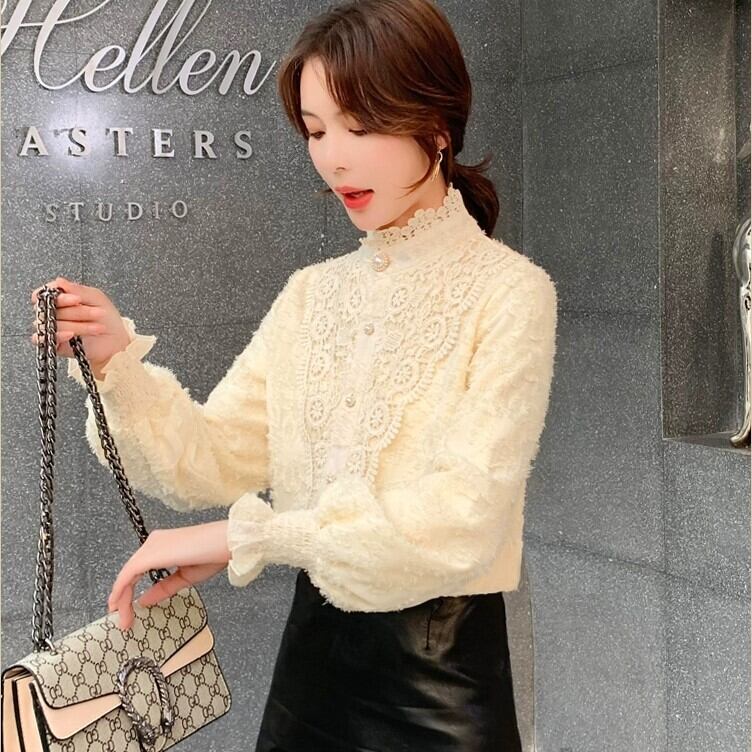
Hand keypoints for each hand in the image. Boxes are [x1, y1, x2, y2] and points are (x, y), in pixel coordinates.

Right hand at [30, 276, 130, 370]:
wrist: (116, 342)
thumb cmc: (106, 319)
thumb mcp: (97, 299)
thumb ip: (78, 290)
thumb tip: (59, 281)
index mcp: (61, 298)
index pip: (46, 293)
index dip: (59, 297)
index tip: (77, 299)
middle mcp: (53, 312)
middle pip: (51, 308)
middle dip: (78, 312)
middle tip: (98, 313)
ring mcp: (51, 327)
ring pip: (52, 323)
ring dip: (77, 325)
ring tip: (98, 327)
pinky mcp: (53, 342)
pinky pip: (44, 338)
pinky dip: (58, 335)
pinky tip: (72, 334)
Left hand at [107, 520, 230, 631]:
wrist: (227, 542)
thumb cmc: (214, 554)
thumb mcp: (185, 577)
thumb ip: (163, 588)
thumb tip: (143, 600)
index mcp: (163, 545)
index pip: (139, 569)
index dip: (129, 591)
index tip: (127, 610)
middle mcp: (155, 542)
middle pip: (130, 573)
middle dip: (123, 598)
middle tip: (123, 620)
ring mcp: (152, 546)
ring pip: (127, 574)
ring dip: (121, 598)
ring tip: (122, 619)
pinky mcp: (151, 553)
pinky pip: (128, 575)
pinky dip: (121, 591)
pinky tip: (120, 606)